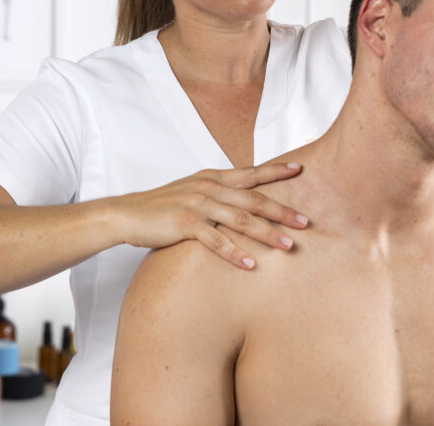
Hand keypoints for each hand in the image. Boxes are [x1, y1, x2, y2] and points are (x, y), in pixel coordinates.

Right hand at [112, 162, 307, 269]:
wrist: (127, 214)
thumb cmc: (162, 207)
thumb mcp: (193, 193)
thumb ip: (218, 194)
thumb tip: (244, 203)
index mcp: (212, 178)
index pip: (251, 173)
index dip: (277, 171)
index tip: (300, 169)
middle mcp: (208, 187)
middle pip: (254, 199)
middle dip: (282, 211)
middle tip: (306, 222)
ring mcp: (197, 204)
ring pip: (240, 219)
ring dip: (266, 233)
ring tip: (288, 246)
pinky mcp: (184, 223)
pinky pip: (215, 239)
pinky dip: (234, 252)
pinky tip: (250, 264)